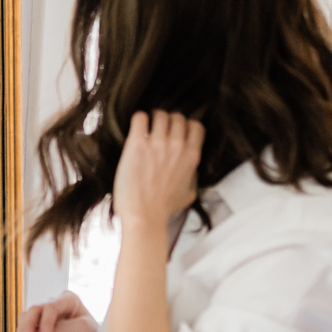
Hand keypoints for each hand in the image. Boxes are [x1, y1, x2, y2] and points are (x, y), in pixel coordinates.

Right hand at [18, 291, 98, 331]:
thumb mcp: (82, 330)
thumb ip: (61, 328)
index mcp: (68, 299)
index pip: (50, 307)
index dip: (45, 323)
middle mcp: (55, 304)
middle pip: (35, 309)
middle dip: (29, 325)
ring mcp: (45, 316)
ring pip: (26, 316)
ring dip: (24, 329)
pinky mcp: (38, 327)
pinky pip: (24, 326)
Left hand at [113, 111, 204, 228]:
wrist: (144, 216)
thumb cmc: (164, 209)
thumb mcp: (189, 192)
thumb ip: (192, 175)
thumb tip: (190, 169)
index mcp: (192, 156)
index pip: (196, 126)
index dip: (186, 125)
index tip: (177, 130)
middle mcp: (177, 147)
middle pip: (177, 117)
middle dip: (168, 121)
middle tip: (158, 130)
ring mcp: (158, 144)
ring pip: (160, 114)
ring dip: (153, 119)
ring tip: (146, 129)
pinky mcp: (137, 145)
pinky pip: (140, 117)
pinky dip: (138, 120)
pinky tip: (136, 129)